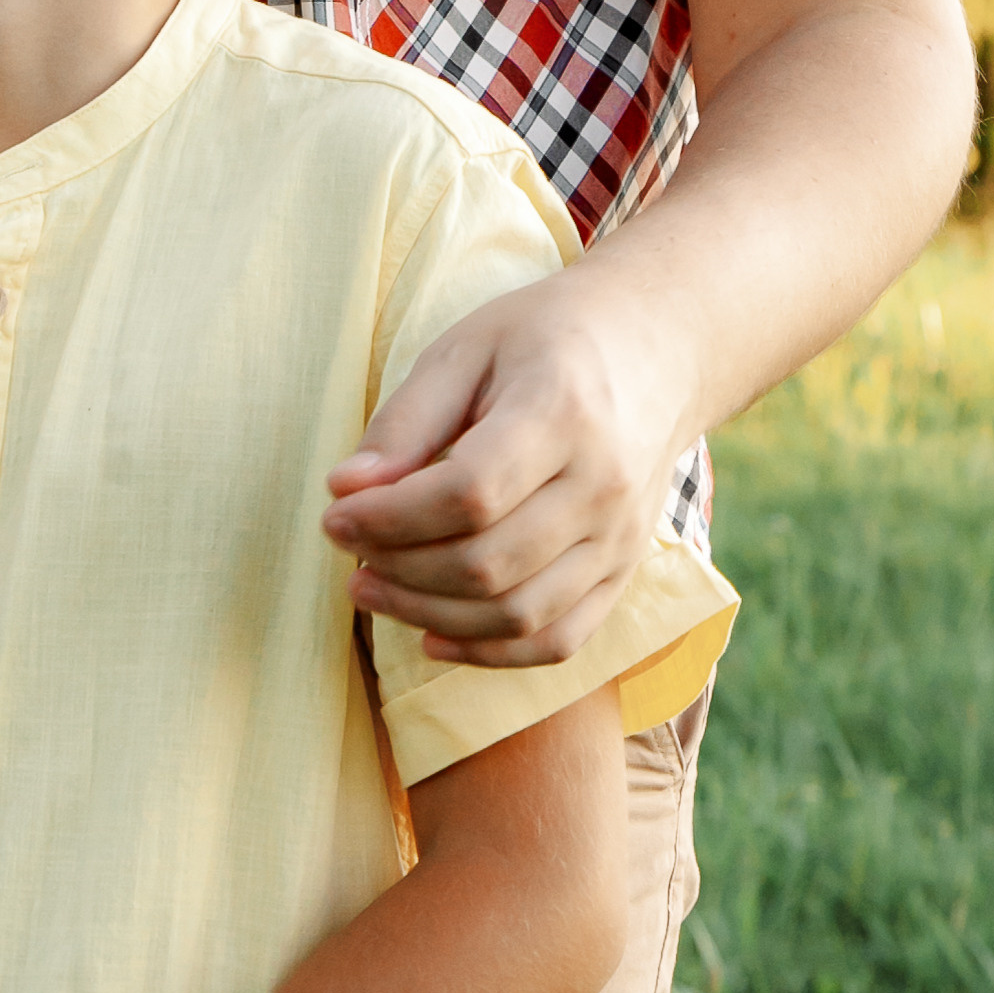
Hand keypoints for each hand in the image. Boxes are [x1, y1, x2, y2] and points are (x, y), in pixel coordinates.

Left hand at [320, 264, 693, 666]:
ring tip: (372, 590)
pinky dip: (489, 654)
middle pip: (488, 563)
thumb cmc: (547, 338)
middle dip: (399, 569)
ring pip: (518, 613)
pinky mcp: (623, 571)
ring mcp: (620, 537)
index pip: (469, 494)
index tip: (335, 512)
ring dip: (430, 615)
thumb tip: (345, 489)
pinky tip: (430, 637)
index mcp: (562, 413)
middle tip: (346, 550)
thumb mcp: (467, 347)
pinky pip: (557, 639)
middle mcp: (602, 485)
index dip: (390, 517)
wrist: (658, 348)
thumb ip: (406, 421)